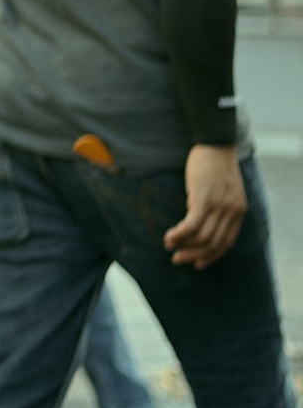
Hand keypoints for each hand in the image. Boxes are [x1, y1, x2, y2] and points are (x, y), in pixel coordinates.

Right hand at [166, 142, 246, 270]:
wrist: (216, 144)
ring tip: (170, 247)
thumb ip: (218, 207)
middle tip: (178, 259)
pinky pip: (191, 225)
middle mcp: (232, 211)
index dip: (212, 255)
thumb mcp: (224, 189)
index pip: (227, 242)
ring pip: (202, 237)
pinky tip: (169, 237)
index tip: (199, 263)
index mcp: (238, 211)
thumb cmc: (215, 164)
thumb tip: (198, 223)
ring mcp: (219, 206)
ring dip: (184, 245)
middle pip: (214, 243)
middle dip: (195, 255)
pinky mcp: (204, 199)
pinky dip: (179, 234)